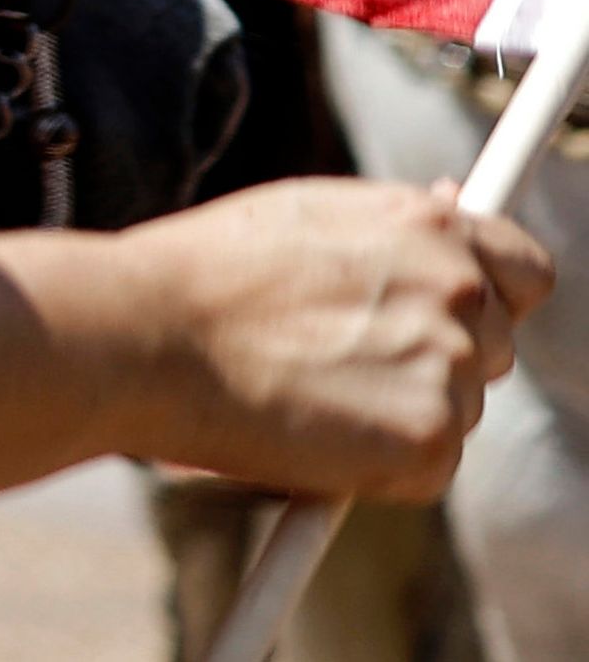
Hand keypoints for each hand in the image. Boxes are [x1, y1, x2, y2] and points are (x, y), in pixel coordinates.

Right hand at [121, 176, 549, 499]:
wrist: (141, 336)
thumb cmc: (202, 273)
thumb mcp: (305, 212)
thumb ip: (392, 223)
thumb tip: (459, 203)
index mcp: (426, 224)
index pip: (525, 270)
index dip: (493, 295)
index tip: (453, 314)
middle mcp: (455, 288)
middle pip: (493, 345)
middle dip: (437, 357)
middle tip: (340, 358)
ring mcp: (447, 366)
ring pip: (459, 406)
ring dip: (402, 408)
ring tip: (305, 388)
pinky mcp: (427, 440)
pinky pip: (429, 463)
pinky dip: (380, 462)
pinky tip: (311, 429)